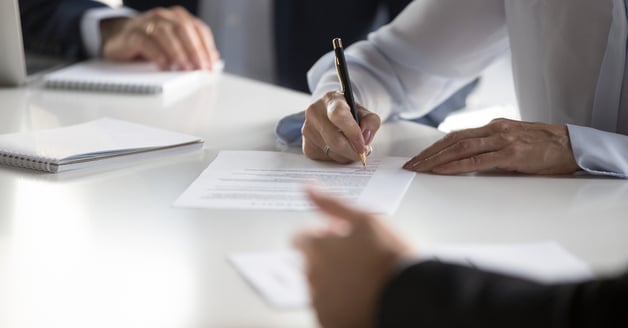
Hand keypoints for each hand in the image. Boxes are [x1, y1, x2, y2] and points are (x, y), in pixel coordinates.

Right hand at [100, 6, 219, 70]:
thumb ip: (193, 49)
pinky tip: (164, 66)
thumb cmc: (152, 43)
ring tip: (185, 68)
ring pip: (165, 33)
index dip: (207, 46)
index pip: (198, 28)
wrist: (119, 38)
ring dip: (178, 52)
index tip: (211, 64)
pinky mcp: (131, 34)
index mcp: (178, 17)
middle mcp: (163, 16)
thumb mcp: (175, 45)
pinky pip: (145, 42)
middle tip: (200, 68)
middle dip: (195, 50)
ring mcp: (146, 23)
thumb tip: (213, 60)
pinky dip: (157, 54)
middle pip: (183, 29)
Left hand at [294, 187, 413, 327]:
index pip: (301, 238)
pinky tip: (364, 296)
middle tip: (360, 257)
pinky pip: (329, 309)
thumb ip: (331, 204)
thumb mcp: (365, 219)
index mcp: (317, 249)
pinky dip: (341, 303)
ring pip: (319, 286)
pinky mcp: (331, 323)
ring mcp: (321, 303)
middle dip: (328, 257)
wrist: (413, 298)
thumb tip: (307, 187)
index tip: (342, 237)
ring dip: (334, 279)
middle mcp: (313, 277)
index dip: (322, 234)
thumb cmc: (393, 257)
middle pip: (310, 262)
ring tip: (365, 278)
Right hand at [302, 91, 380, 162]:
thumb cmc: (348, 113)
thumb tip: (365, 138)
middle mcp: (314, 113)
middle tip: (363, 152)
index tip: (363, 146)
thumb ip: (371, 122)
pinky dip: (338, 158)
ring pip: (333, 153)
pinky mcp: (306, 146)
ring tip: (351, 147)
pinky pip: (327, 159)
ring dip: (347, 155)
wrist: (330, 114)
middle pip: (336, 141)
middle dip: (353, 151)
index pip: (339, 116)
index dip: (352, 134)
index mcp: (331, 100)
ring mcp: (308, 130)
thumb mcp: (364, 111)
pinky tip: (339, 149)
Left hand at [403, 118, 579, 174]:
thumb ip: (491, 149)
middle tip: (410, 165)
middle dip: (428, 154)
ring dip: (436, 160)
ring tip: (419, 169)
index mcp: (493, 127)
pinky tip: (442, 171)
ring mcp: (502, 140)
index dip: (434, 147)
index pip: (456, 136)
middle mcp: (494, 130)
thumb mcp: (513, 144)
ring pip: (460, 148)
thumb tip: (467, 162)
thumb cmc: (544, 148)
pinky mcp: (511, 154)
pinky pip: (477, 160)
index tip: (418, 158)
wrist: (573, 146)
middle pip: (452, 140)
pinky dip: (456, 165)